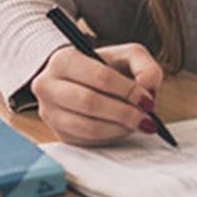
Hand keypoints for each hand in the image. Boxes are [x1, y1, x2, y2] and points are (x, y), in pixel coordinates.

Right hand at [31, 43, 163, 145]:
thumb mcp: (127, 55)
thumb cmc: (105, 66)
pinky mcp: (58, 133)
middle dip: (124, 113)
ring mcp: (50, 113)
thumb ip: (144, 67)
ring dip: (118, 129)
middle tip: (147, 118)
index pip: (99, 77)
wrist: (80, 78)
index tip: (147, 100)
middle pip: (90, 103)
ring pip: (87, 127)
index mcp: (63, 60)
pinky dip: (109, 138)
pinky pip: (86, 141)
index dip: (127, 90)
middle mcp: (48, 86)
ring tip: (137, 124)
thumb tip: (147, 90)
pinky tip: (122, 128)